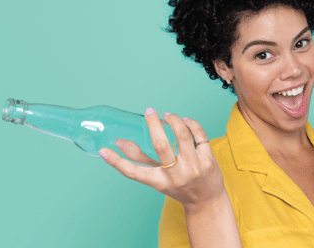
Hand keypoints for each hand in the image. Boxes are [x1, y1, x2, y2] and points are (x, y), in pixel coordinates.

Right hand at [100, 108, 225, 211]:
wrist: (206, 202)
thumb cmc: (178, 187)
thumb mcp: (157, 178)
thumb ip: (139, 159)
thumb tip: (118, 142)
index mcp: (158, 182)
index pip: (133, 173)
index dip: (116, 163)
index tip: (103, 150)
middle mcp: (175, 175)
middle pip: (160, 145)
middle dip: (153, 124)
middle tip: (149, 111)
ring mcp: (194, 167)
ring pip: (183, 135)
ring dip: (174, 120)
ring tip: (168, 116)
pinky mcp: (209, 161)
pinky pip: (200, 135)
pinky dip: (191, 124)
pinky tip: (185, 120)